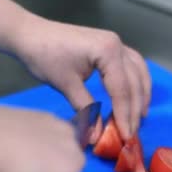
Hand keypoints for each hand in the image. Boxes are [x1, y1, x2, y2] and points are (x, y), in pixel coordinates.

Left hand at [13, 15, 151, 140]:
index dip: (125, 116)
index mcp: (108, 51)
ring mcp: (116, 43)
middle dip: (133, 110)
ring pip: (139, 72)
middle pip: (133, 83)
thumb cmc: (44, 56)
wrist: (30, 34)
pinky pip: (132, 64)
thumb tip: (96, 137)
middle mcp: (117, 44)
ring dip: (141, 95)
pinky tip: (135, 95)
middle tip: (131, 134)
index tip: (126, 137)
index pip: (122, 89)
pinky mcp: (110, 45)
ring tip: (139, 117)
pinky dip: (136, 81)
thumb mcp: (66, 85)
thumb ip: (86, 110)